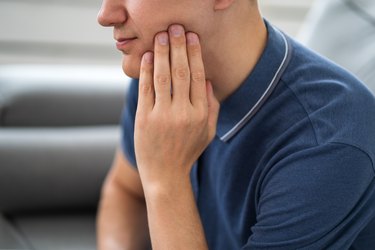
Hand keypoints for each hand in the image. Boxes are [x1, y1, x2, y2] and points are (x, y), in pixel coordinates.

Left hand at [134, 24, 219, 191]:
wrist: (165, 175)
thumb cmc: (187, 153)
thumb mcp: (208, 133)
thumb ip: (212, 107)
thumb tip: (209, 80)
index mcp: (200, 114)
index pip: (199, 77)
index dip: (195, 55)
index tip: (192, 38)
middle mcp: (183, 113)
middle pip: (182, 72)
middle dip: (178, 47)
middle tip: (175, 28)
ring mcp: (163, 116)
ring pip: (163, 77)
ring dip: (161, 54)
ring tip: (160, 36)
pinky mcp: (145, 119)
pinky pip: (146, 90)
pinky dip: (146, 71)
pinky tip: (146, 57)